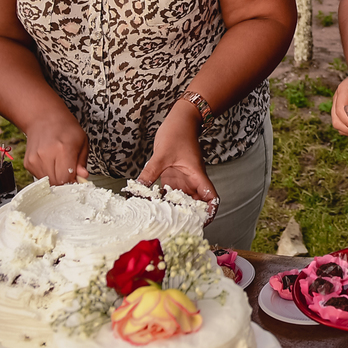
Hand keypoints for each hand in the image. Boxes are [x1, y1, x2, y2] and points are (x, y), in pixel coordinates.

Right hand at [24, 109, 88, 185]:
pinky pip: (40, 177)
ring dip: (56, 179)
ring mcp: (35, 160)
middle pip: (56, 183)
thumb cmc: (65, 128)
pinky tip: (52, 163)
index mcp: (63, 149)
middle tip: (71, 173)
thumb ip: (82, 161)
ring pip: (48, 182)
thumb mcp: (82, 141)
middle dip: (66, 182)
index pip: (66, 179)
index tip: (78, 179)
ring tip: (61, 165)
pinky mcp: (28, 163)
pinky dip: (48, 175)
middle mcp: (46, 155)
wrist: (43, 118)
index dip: (74, 182)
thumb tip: (83, 176)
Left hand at [137, 106, 218, 221]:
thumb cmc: (178, 132)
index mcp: (197, 175)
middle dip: (191, 216)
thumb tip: (136, 191)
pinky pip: (171, 192)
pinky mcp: (173, 175)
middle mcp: (192, 179)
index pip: (211, 197)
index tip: (203, 223)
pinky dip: (164, 200)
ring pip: (183, 199)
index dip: (210, 212)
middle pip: (197, 203)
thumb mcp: (162, 154)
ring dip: (177, 209)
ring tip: (164, 221)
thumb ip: (150, 172)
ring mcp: (183, 178)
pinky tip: (152, 205)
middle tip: (178, 228)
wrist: (180, 119)